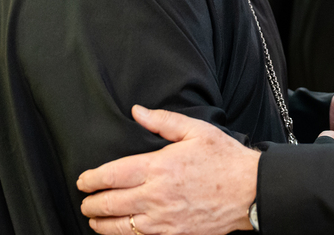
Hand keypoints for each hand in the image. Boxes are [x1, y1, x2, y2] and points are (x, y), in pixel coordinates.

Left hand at [77, 105, 260, 234]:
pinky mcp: (174, 234)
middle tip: (84, 201)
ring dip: (102, 224)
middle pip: (110, 203)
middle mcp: (156, 196)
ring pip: (121, 226)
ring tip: (94, 219)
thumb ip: (163, 121)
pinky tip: (121, 231)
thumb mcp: (196, 131)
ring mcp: (164, 219)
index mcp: (159, 167)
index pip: (112, 175)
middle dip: (91, 203)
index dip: (91, 179)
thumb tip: (137, 112)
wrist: (250, 191)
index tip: (83, 180)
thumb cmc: (225, 159)